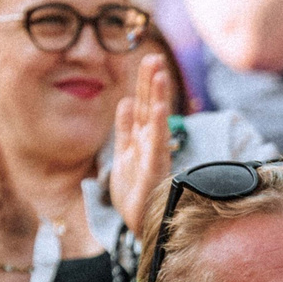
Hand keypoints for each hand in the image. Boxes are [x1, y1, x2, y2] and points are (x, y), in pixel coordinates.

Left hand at [107, 53, 175, 239]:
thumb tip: (124, 101)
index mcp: (141, 139)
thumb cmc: (134, 193)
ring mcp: (154, 155)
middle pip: (150, 106)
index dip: (144, 83)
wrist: (141, 225)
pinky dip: (157, 125)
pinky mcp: (154, 170)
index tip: (149, 60)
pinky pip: (157, 144)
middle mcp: (150, 144)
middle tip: (155, 56)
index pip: (142, 105)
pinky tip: (157, 108)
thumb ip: (124, 130)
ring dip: (158, 96)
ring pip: (156, 120)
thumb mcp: (122, 156)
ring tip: (159, 72)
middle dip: (152, 82)